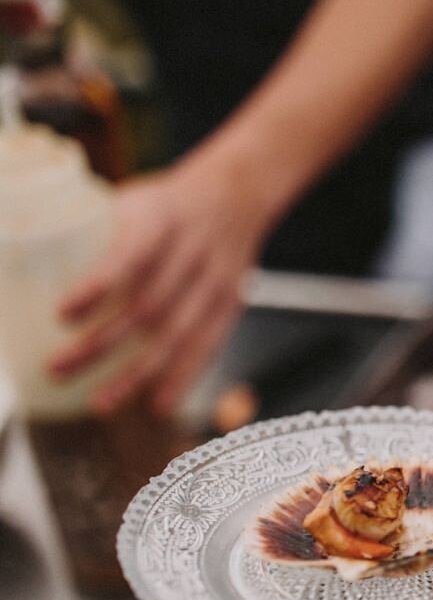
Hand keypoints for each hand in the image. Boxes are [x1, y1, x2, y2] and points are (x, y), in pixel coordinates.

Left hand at [48, 156, 270, 414]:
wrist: (236, 195)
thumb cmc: (168, 204)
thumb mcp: (132, 199)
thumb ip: (96, 234)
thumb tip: (29, 264)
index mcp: (161, 219)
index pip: (129, 256)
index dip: (96, 288)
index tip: (61, 316)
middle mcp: (192, 253)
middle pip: (147, 307)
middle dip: (101, 345)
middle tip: (58, 369)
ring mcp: (216, 282)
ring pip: (175, 335)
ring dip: (136, 374)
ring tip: (100, 403)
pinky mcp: (231, 305)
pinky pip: (207, 346)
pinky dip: (183, 378)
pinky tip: (158, 404)